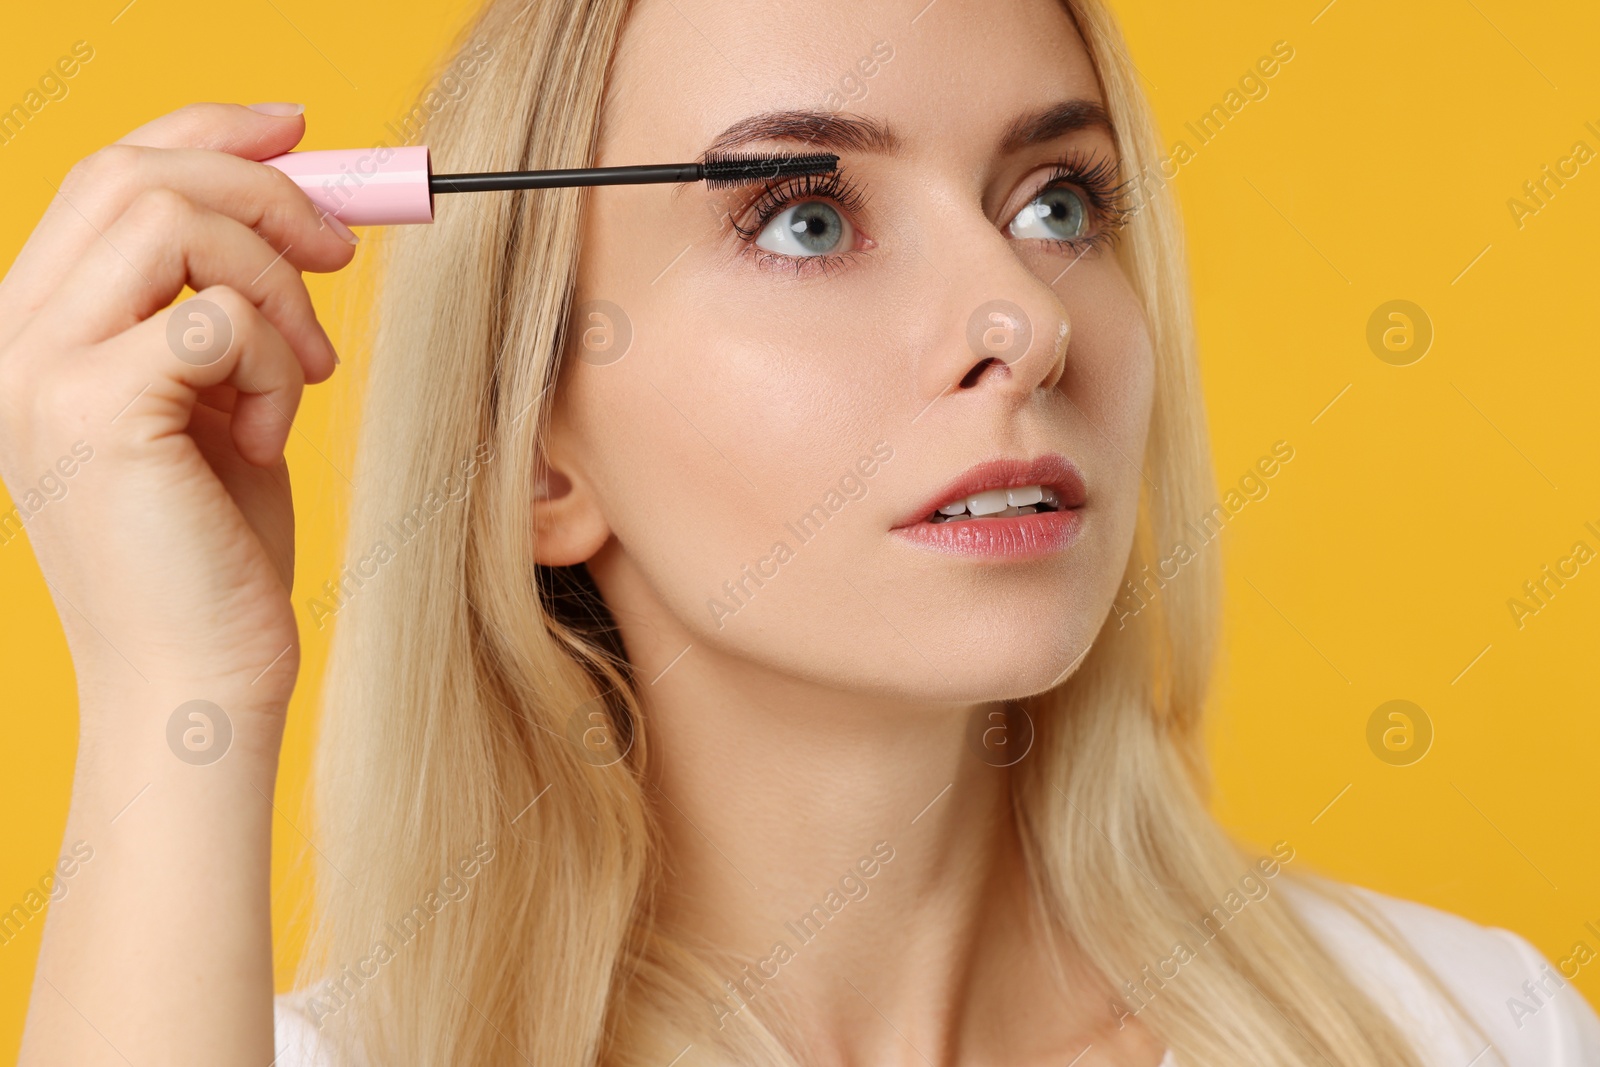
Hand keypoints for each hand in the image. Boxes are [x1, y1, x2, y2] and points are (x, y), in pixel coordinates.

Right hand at [0, 102, 357, 716]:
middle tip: (338, 255)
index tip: (300, 132)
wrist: (195, 679)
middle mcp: (13, 341)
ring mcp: (39, 375)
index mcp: (37, 329)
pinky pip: (215, 314)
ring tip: (301, 380)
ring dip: (275, 293)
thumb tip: (301, 210)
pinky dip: (274, 360)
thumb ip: (223, 309)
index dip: (208, 131)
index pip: (109, 174)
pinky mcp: (94, 414)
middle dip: (264, 195)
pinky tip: (271, 433)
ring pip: (177, 226)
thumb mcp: (212, 403)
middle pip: (137, 176)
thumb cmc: (212, 551)